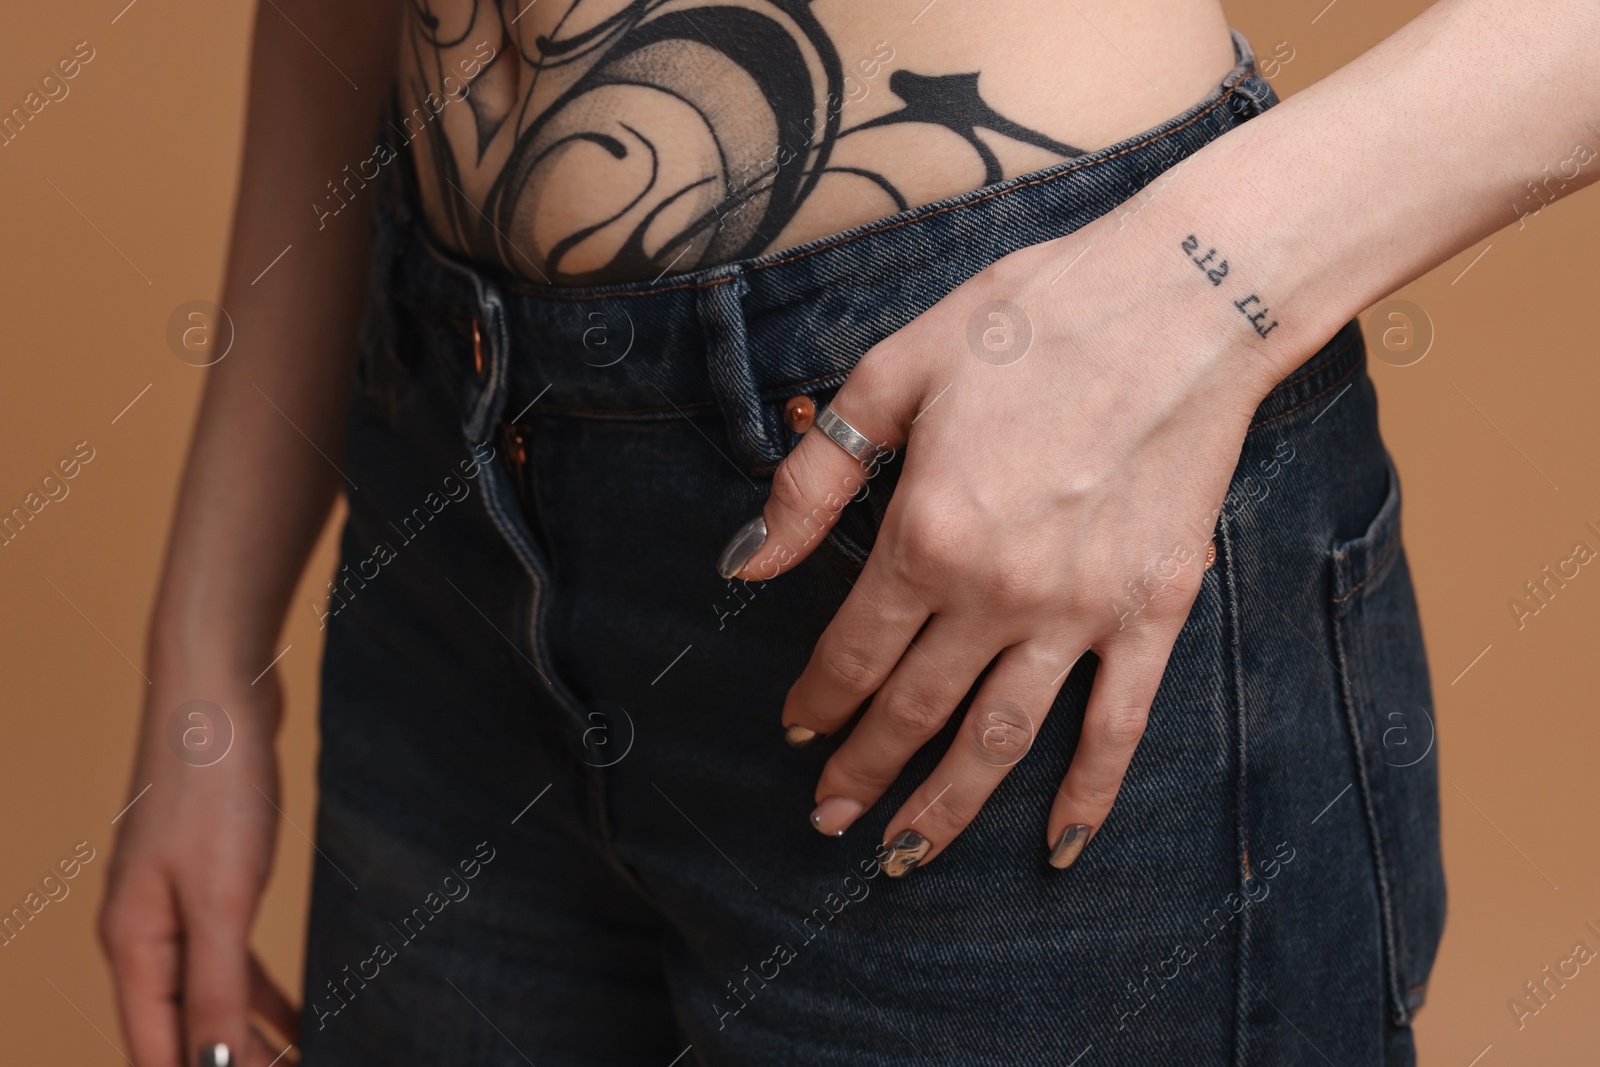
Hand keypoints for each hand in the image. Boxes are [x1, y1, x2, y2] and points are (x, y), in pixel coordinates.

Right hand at [99, 665, 299, 1065]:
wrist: (220, 692)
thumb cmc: (215, 785)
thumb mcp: (222, 896)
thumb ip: (214, 986)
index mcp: (133, 942)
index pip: (154, 1049)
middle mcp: (143, 930)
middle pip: (178, 1028)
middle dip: (230, 1063)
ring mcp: (175, 901)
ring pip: (208, 994)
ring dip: (248, 1035)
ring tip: (298, 1061)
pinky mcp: (210, 876)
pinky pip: (229, 956)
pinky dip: (259, 991)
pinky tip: (295, 1013)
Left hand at [720, 217, 1281, 875]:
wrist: (1183, 299)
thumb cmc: (1032, 320)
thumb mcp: (896, 373)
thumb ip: (815, 480)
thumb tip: (748, 561)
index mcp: (927, 534)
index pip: (851, 650)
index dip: (815, 700)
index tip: (795, 731)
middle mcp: (997, 592)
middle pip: (913, 710)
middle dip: (861, 770)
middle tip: (828, 816)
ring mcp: (1081, 613)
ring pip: (999, 738)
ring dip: (945, 807)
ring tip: (901, 857)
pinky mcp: (1153, 613)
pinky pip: (1118, 726)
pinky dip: (1088, 793)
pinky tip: (1056, 844)